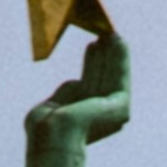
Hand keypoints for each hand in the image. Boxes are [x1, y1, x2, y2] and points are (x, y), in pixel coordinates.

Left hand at [24, 28, 130, 151]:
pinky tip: (119, 41)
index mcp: (82, 120)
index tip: (92, 46)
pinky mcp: (121, 107)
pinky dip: (121, 58)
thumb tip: (77, 83)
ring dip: (114, 53)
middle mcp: (99, 118)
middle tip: (105, 34)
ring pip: (112, 75)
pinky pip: (120, 76)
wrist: (53, 134)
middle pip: (102, 78)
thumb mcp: (53, 105)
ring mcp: (112, 114)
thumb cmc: (45, 126)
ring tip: (113, 33)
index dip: (92, 65)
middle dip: (104, 56)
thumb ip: (67, 94)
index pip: (89, 86)